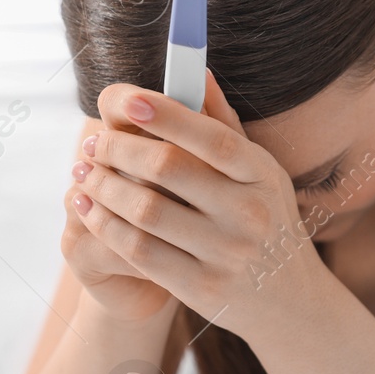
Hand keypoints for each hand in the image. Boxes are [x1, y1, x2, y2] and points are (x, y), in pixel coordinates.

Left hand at [69, 71, 328, 339]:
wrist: (291, 301)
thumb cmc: (266, 222)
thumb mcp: (261, 173)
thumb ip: (225, 126)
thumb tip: (198, 72)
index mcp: (262, 175)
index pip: (211, 137)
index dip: (166, 115)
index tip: (125, 100)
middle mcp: (248, 213)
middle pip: (169, 169)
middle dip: (119, 149)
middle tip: (92, 142)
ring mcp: (226, 254)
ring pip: (146, 211)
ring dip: (103, 187)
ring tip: (83, 172)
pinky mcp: (202, 288)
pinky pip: (140, 251)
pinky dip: (106, 226)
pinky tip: (89, 210)